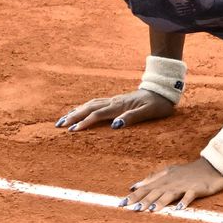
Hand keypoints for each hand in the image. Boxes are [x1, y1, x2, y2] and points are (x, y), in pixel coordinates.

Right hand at [55, 89, 174, 131]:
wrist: (162, 91)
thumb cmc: (157, 104)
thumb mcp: (149, 112)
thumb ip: (132, 118)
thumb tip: (116, 125)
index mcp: (120, 106)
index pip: (98, 114)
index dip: (85, 122)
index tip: (73, 131)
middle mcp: (114, 102)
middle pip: (89, 108)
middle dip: (74, 116)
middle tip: (59, 125)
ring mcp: (114, 100)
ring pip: (90, 104)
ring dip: (76, 111)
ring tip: (63, 119)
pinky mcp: (115, 100)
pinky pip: (95, 103)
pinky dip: (84, 107)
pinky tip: (79, 111)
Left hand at [120, 158, 222, 210]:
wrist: (212, 166)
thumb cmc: (189, 172)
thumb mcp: (169, 172)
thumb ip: (151, 179)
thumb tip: (133, 186)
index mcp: (164, 179)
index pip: (146, 188)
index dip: (134, 196)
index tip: (121, 204)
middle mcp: (172, 182)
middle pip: (155, 192)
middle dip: (144, 200)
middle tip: (133, 209)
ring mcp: (184, 185)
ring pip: (170, 194)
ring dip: (161, 201)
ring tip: (152, 210)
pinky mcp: (197, 188)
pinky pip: (190, 195)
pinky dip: (185, 201)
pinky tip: (180, 208)